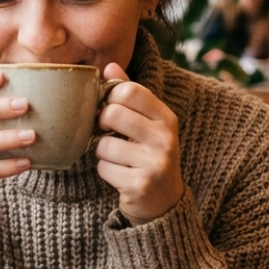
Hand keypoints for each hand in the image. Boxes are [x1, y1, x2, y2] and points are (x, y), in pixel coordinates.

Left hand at [94, 63, 183, 224]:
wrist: (163, 202)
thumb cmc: (149, 154)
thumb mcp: (147, 123)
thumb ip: (130, 94)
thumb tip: (109, 66)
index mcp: (167, 118)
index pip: (128, 90)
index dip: (110, 98)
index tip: (111, 110)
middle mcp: (165, 138)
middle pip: (112, 114)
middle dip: (102, 125)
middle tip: (108, 134)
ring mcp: (155, 162)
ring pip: (103, 144)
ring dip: (102, 153)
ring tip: (118, 158)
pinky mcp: (140, 184)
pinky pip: (103, 168)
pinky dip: (105, 171)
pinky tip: (120, 175)